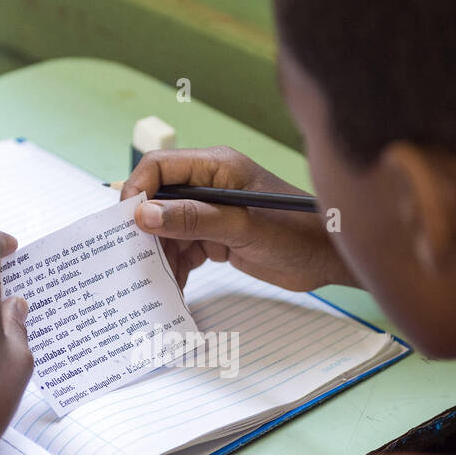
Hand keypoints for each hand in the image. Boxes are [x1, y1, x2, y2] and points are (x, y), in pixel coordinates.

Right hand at [122, 146, 356, 291]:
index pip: (160, 168)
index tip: (125, 222)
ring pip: (169, 229)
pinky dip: (177, 268)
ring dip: (160, 254)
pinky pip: (185, 249)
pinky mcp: (219, 237)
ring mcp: (213, 213)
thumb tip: (144, 214)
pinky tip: (172, 287)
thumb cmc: (298, 233)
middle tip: (132, 257)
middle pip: (159, 200)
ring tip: (153, 280)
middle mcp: (210, 186)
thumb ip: (193, 219)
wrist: (330, 259)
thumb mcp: (242, 227)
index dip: (137, 190)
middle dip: (144, 230)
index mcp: (216, 167)